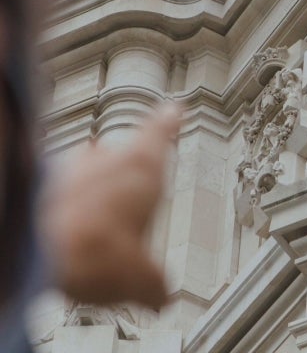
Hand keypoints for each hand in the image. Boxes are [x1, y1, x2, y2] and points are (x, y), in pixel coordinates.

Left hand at [40, 103, 181, 309]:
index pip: (160, 132)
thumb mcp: (142, 278)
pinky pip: (51, 189)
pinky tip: (59, 234)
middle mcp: (103, 158)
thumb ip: (154, 284)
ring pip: (81, 171)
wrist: (37, 250)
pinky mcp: (35, 181)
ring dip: (85, 191)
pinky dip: (56, 206)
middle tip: (123, 200)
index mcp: (142, 167)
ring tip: (87, 225)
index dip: (167, 122)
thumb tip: (159, 295)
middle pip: (116, 156)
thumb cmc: (94, 248)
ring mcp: (66, 166)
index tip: (173, 110)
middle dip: (119, 174)